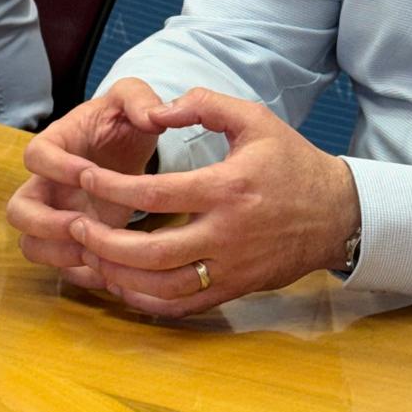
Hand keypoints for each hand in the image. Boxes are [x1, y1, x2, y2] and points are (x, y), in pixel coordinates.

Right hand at [6, 78, 166, 289]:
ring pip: (32, 245)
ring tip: (97, 253)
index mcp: (56, 144)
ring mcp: (56, 215)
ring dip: (58, 255)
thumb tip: (155, 116)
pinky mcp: (73, 240)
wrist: (127, 147)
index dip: (56, 168)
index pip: (35, 155)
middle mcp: (47, 184)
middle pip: (18, 211)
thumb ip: (142, 99)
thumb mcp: (134, 98)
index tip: (89, 174)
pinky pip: (62, 267)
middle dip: (44, 224)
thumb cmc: (123, 121)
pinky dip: (82, 274)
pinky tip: (113, 271)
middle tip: (81, 226)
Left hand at [67, 87, 360, 317]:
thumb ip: (204, 105)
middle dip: (105, 242)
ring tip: (90, 256)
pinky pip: (181, 306)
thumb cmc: (291, 162)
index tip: (85, 178)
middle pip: (152, 252)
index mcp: (228, 188)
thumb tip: (158, 110)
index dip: (114, 188)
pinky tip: (122, 284)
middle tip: (75, 226)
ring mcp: (230, 268)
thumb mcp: (254, 118)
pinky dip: (146, 301)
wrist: (336, 214)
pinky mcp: (233, 289)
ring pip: (162, 287)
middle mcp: (226, 234)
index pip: (157, 193)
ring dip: (119, 276)